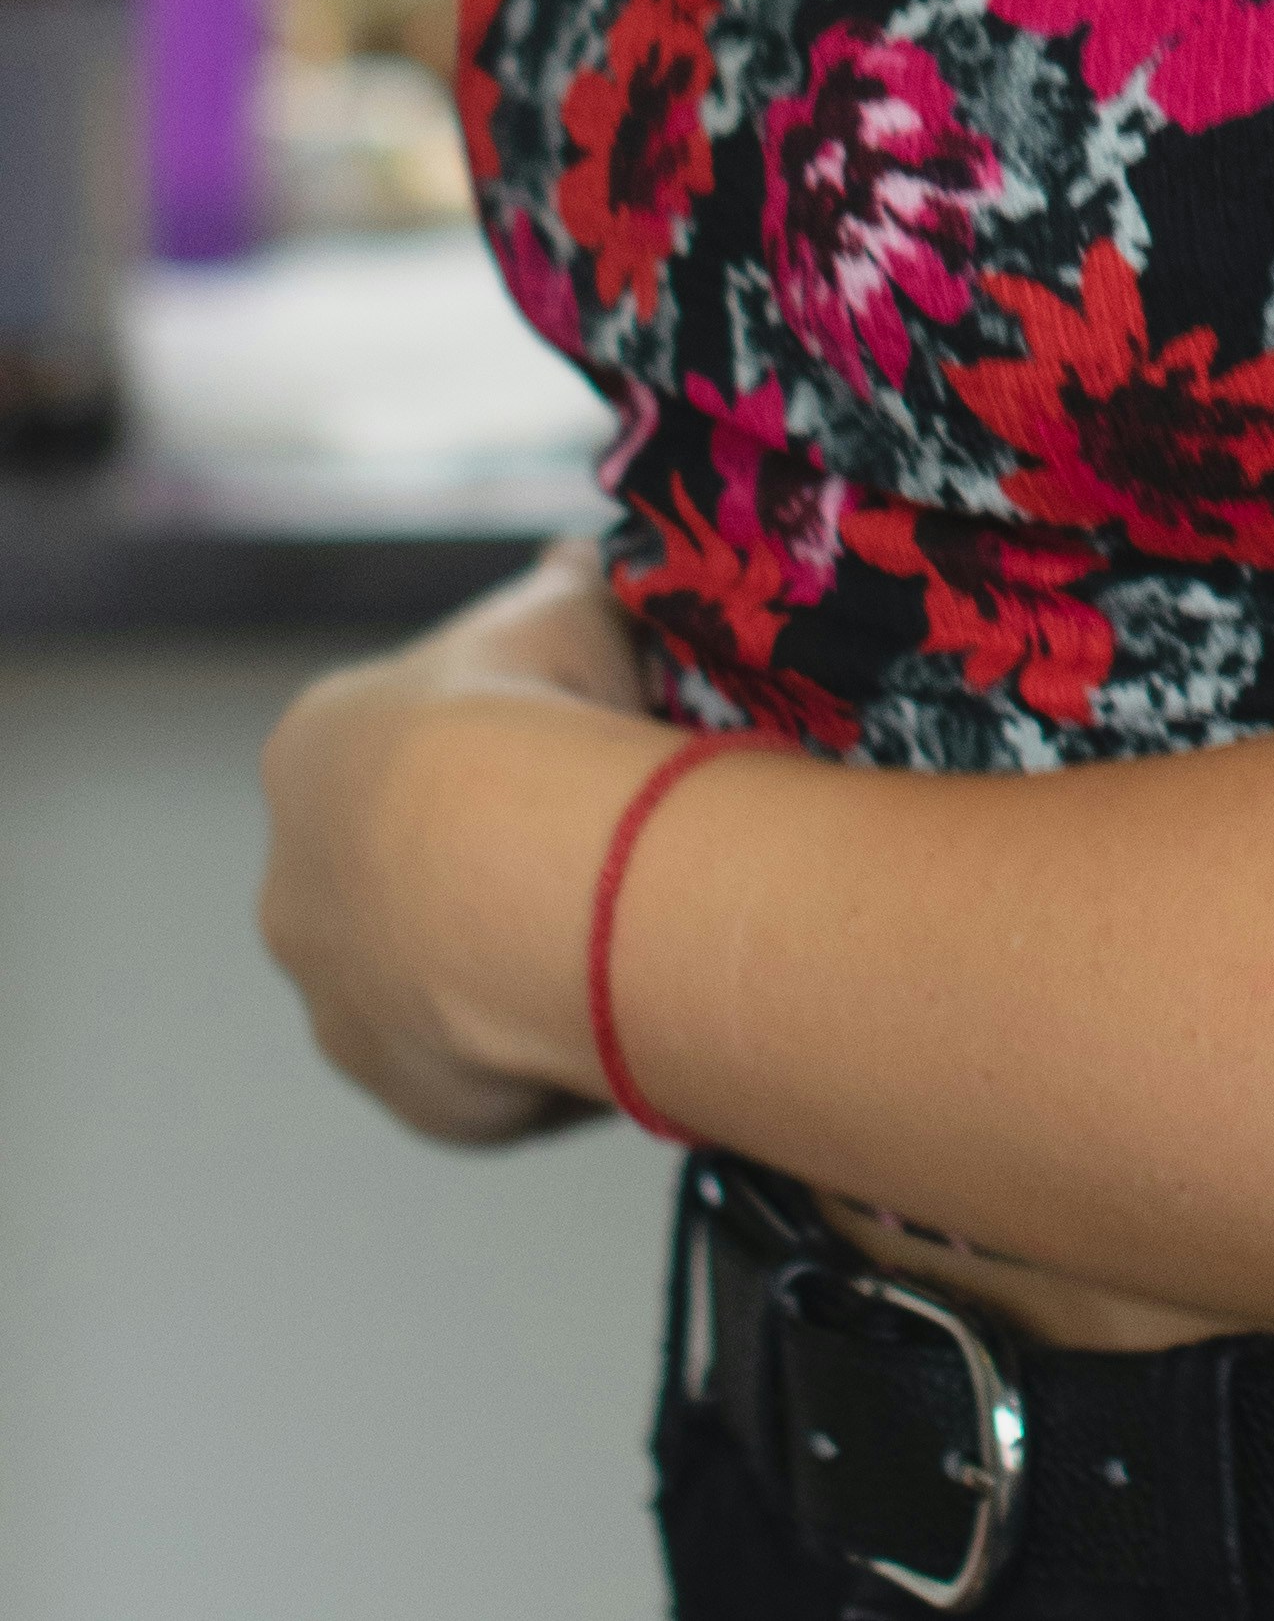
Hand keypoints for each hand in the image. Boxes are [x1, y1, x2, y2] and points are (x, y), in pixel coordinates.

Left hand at [258, 542, 654, 1150]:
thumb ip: (565, 583)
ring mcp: (338, 996)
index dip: (487, 746)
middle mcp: (296, 882)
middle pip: (400, 873)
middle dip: (483, 865)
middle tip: (592, 850)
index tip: (563, 752)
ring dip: (502, 958)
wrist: (518, 874)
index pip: (393, 752)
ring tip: (606, 928)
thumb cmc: (530, 717)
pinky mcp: (398, 1084)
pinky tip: (601, 997)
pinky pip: (475, 1061)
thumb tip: (576, 560)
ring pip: (430, 976)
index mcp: (315, 752)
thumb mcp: (566, 606)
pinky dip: (531, 1037)